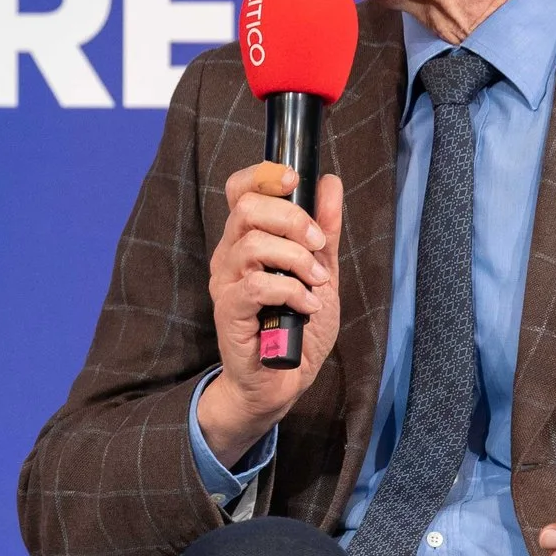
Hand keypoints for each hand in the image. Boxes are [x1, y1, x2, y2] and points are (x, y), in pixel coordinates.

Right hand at [196, 163, 344, 468]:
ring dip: (296, 259)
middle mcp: (230, 255)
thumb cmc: (296, 327)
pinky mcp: (228, 311)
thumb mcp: (320, 272)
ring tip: (316, 283)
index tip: (294, 179)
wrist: (282, 381)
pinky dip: (292, 291)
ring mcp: (225, 283)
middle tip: (317, 246)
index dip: (264, 175)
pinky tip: (306, 306)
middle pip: (247, 208)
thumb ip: (324, 231)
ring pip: (253, 244)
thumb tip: (329, 183)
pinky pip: (257, 285)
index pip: (241, 189)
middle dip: (292, 219)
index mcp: (248, 239)